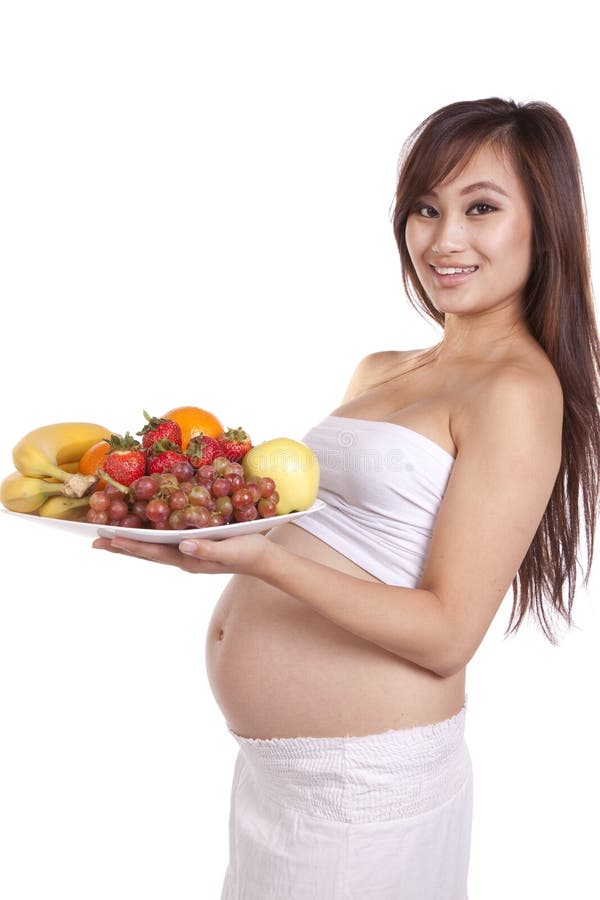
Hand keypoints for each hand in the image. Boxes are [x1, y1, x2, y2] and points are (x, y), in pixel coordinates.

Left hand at [92, 531, 272, 576]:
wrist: (263, 559)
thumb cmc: (249, 552)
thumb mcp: (230, 550)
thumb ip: (207, 550)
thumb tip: (183, 546)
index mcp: (189, 560)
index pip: (154, 552)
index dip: (132, 545)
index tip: (110, 538)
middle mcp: (183, 558)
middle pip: (146, 553)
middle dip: (121, 546)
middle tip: (95, 541)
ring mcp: (187, 554)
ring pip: (152, 549)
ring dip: (130, 544)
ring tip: (109, 538)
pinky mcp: (193, 546)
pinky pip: (163, 543)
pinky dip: (147, 538)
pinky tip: (141, 531)